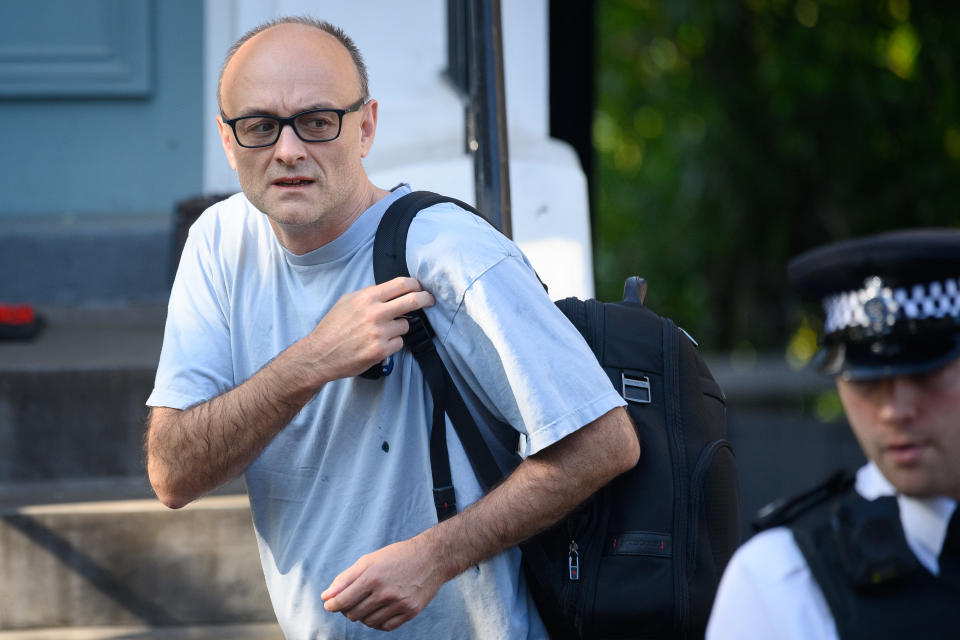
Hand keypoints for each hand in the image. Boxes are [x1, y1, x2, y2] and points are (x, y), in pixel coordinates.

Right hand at [301, 277, 434, 383]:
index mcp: (367, 297)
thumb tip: (390, 291)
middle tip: (430, 300)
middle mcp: (375, 313)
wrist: (320, 354)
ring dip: (399, 327)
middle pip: (413, 301)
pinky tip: (379, 344)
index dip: (416, 284)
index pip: (401, 284)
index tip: (420, 287)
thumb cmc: (333, 327)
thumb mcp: (347, 301)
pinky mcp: (381, 350)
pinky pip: (400, 343)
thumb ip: (369, 294)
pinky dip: (393, 343)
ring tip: (383, 331)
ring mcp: (380, 332)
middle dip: (426, 299)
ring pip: (406, 324)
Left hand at [321, 537, 447, 631]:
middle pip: (354, 614)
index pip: (343, 600)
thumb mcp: (369, 560)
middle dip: (347, 609)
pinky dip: (378, 622)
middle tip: (351, 601)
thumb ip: (345, 578)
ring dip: (362, 616)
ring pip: (368, 622)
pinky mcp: (410, 612)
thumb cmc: (397, 556)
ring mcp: (399, 604)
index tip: (330, 605)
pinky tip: (379, 611)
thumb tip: (326, 596)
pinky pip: (385, 627)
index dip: (332, 605)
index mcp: (372, 576)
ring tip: (367, 603)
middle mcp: (385, 592)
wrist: (431, 557)